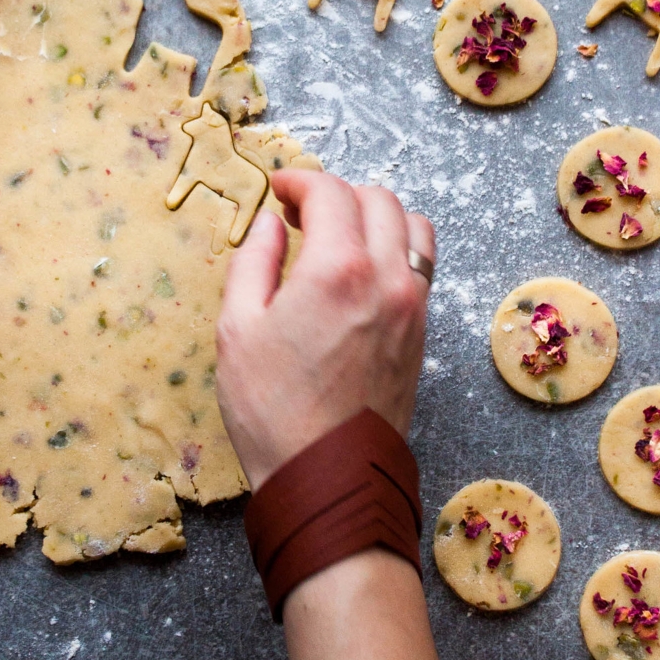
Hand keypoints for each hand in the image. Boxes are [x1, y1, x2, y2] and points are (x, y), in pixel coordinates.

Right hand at [215, 169, 434, 490]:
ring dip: (376, 216)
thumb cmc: (273, 411)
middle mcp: (387, 278)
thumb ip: (253, 262)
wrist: (327, 478)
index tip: (279, 190)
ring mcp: (413, 306)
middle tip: (301, 213)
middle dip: (337, 193)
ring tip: (338, 236)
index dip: (300, 181)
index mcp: (338, 269)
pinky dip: (396, 249)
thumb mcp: (238, 329)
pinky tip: (361, 271)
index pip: (330, 192)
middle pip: (377, 199)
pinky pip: (421, 265)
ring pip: (412, 227)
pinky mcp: (422, 333)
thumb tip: (269, 224)